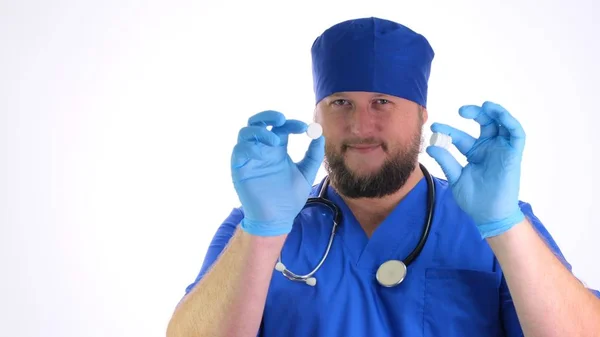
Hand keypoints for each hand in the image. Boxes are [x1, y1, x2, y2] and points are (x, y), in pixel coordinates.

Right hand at [231, 110, 324, 235]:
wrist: (277, 219)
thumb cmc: (290, 199)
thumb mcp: (306, 174)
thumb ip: (313, 155)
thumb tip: (320, 135)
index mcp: (276, 150)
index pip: (280, 127)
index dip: (291, 123)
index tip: (305, 128)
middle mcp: (262, 150)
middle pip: (258, 122)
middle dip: (268, 116)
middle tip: (282, 120)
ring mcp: (250, 158)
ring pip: (245, 132)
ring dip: (260, 131)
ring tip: (275, 141)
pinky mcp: (240, 169)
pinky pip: (239, 150)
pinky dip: (250, 148)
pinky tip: (263, 154)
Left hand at [426, 101, 525, 238]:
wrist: (489, 215)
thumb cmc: (473, 199)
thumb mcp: (456, 178)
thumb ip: (446, 161)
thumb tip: (431, 147)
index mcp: (473, 153)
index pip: (460, 137)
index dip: (448, 130)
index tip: (435, 127)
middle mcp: (488, 148)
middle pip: (483, 123)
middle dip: (474, 113)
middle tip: (461, 111)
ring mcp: (501, 150)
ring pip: (501, 124)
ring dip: (495, 112)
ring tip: (484, 106)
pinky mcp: (514, 154)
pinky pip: (516, 134)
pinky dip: (509, 121)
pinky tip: (497, 114)